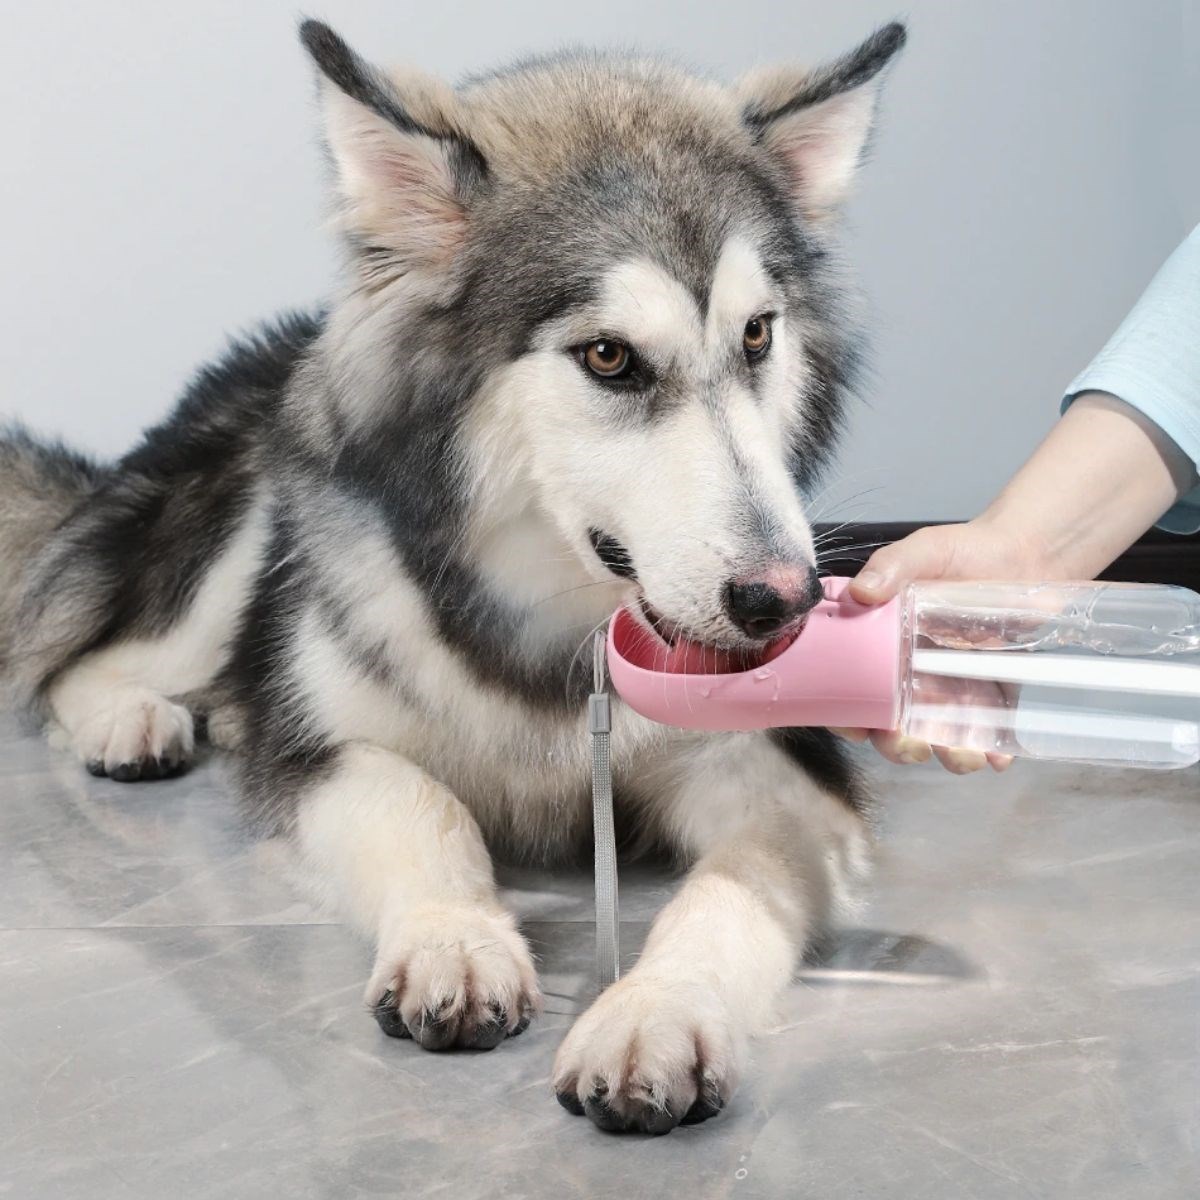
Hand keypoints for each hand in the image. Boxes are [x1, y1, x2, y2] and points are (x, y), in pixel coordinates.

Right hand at [837, 517, 1052, 772]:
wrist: (1031, 554)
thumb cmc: (970, 550)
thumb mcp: (926, 550)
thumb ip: (892, 566)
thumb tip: (861, 592)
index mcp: (882, 642)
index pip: (851, 685)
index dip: (846, 713)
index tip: (858, 727)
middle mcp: (909, 671)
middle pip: (890, 723)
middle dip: (898, 745)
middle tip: (912, 744)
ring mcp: (949, 687)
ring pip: (937, 735)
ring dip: (946, 755)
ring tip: (965, 753)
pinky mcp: (989, 694)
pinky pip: (985, 732)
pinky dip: (990, 750)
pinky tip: (998, 756)